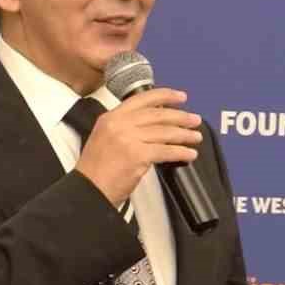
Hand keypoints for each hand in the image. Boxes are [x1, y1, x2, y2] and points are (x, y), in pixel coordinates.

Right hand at [76, 89, 202, 206]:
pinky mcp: (138, 155)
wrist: (89, 189)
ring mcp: (128, 139)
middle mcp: (119, 124)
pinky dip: (181, 152)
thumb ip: (125, 127)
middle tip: (194, 119)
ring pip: (164, 132)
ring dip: (184, 135)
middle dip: (180, 117)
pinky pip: (166, 150)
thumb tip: (153, 125)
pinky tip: (189, 154)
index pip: (142, 99)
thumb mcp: (104, 138)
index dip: (165, 96)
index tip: (180, 97)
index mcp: (111, 117)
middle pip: (157, 115)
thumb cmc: (96, 171)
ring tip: (195, 137)